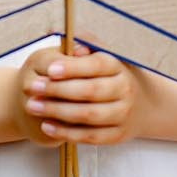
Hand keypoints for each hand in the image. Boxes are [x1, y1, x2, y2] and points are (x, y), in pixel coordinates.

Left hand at [15, 43, 140, 146]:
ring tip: (33, 106)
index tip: (50, 70)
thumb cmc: (112, 76)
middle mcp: (124, 89)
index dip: (73, 68)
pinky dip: (67, 133)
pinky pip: (90, 136)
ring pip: (88, 115)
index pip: (97, 65)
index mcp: (119, 66)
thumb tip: (68, 40)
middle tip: (33, 88)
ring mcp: (123, 114)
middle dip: (58, 90)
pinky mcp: (117, 135)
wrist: (143, 105)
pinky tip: (47, 126)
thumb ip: (86, 44)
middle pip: (90, 91)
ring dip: (58, 112)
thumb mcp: (104, 56)